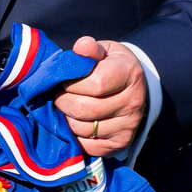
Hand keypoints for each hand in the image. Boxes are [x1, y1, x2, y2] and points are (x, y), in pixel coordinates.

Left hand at [57, 37, 147, 157]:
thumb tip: (82, 46)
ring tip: (66, 107)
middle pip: (85, 109)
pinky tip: (74, 122)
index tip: (64, 80)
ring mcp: (128, 126)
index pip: (95, 84)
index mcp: (130, 74)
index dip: (71, 83)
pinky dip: (74, 135)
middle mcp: (133, 102)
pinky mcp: (120, 144)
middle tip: (58, 95)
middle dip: (63, 101)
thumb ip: (91, 49)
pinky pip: (87, 145)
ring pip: (82, 128)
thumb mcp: (105, 51)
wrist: (132, 90)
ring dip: (66, 118)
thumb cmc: (111, 67)